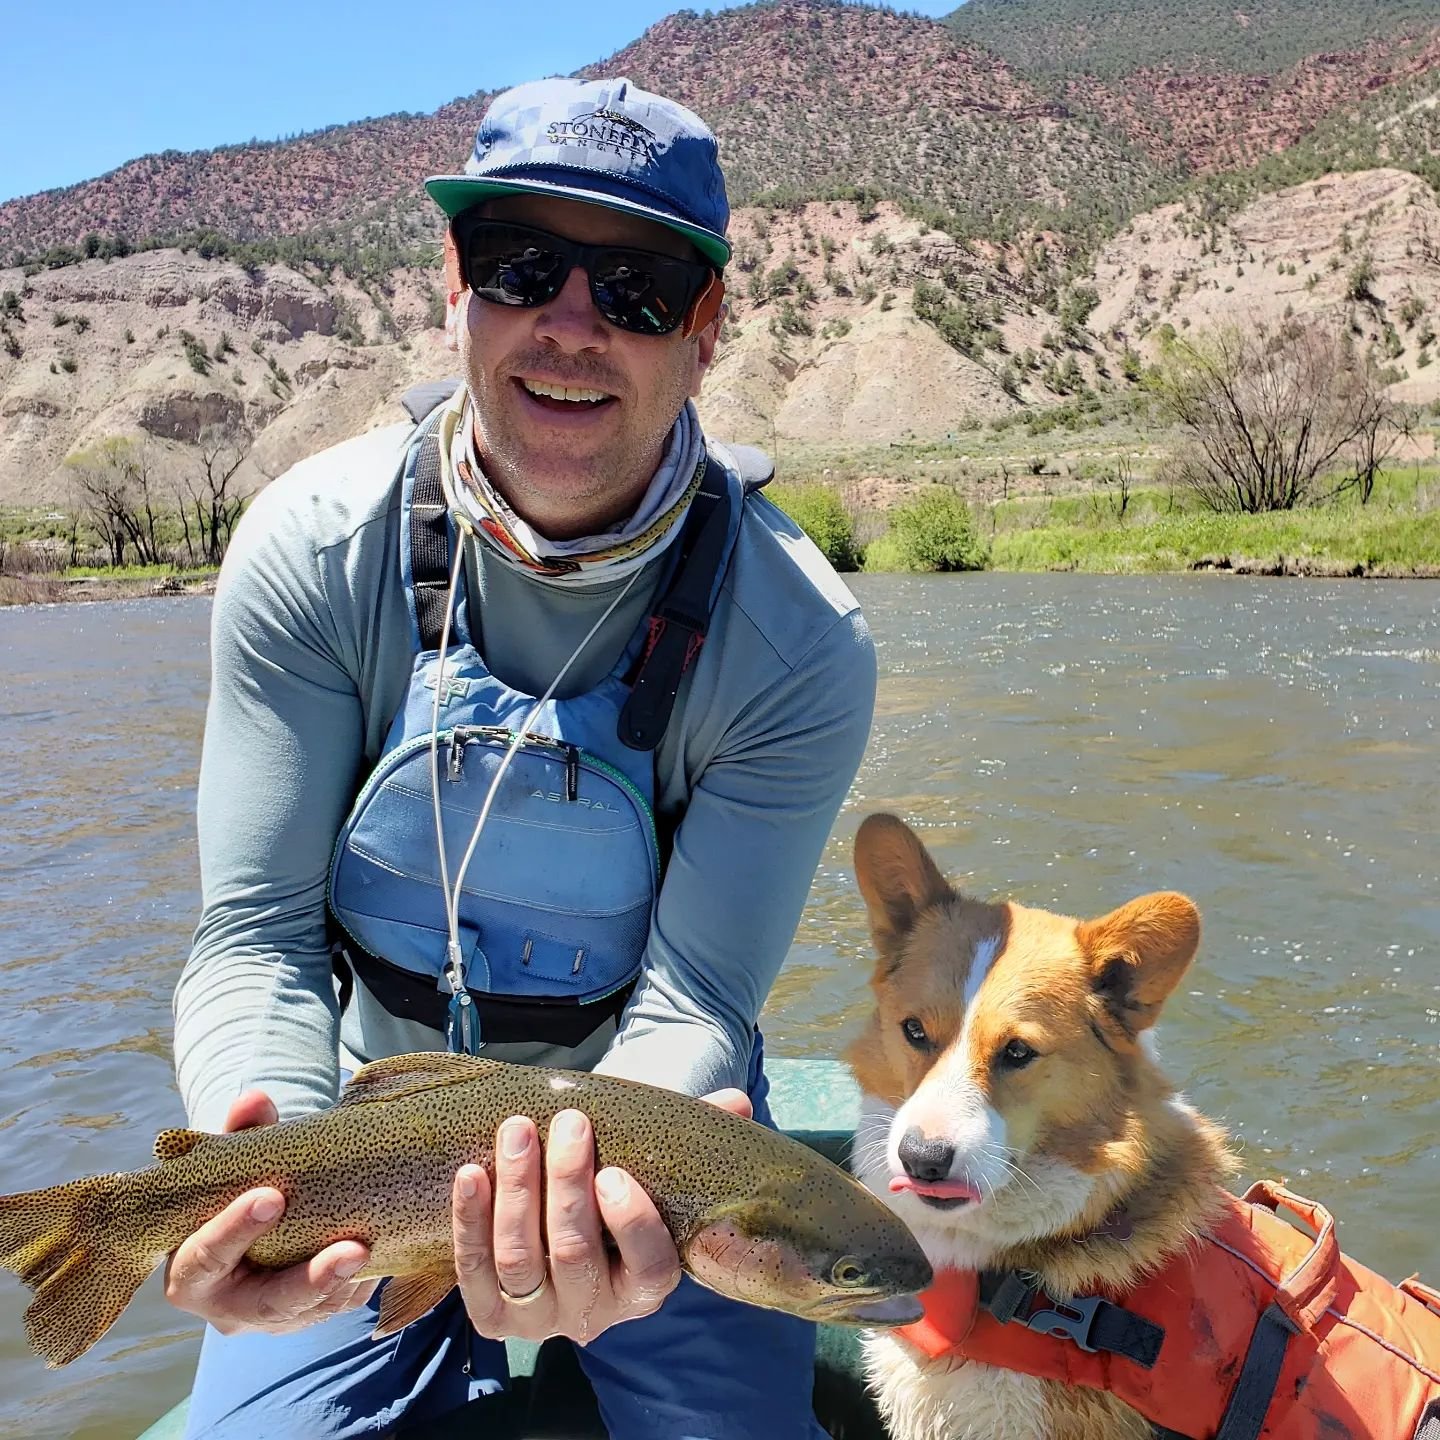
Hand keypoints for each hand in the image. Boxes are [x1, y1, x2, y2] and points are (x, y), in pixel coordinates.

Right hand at [163, 1090, 378, 1334]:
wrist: (248, 1225)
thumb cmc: (234, 1190)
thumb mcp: (231, 1163)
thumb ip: (240, 1133)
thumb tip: (255, 1100)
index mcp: (190, 1272)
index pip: (206, 1256)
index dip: (234, 1229)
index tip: (272, 1196)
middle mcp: (227, 1308)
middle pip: (269, 1302)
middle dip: (313, 1279)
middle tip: (355, 1250)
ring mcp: (269, 1320)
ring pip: (312, 1311)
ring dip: (348, 1282)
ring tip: (376, 1249)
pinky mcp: (306, 1318)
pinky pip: (338, 1306)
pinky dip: (361, 1281)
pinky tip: (384, 1252)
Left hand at [452, 1087, 751, 1344]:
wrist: (563, 1229)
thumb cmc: (617, 1192)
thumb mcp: (657, 1170)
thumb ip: (698, 1136)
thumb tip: (736, 1102)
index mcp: (646, 1286)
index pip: (648, 1265)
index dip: (631, 1222)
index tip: (614, 1173)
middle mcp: (595, 1312)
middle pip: (575, 1253)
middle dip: (567, 1184)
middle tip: (569, 1123)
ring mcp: (539, 1319)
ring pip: (521, 1259)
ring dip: (517, 1191)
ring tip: (517, 1131)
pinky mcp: (493, 1318)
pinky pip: (475, 1273)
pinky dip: (471, 1222)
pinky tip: (471, 1174)